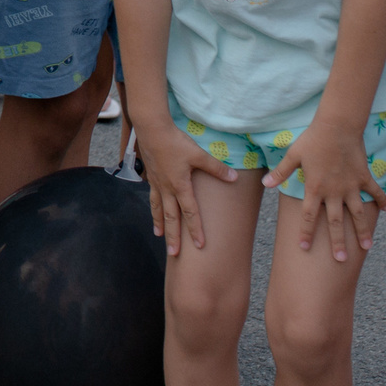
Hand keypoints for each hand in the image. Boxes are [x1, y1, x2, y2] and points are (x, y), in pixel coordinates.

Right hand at [137, 116, 240, 255]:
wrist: (152, 130)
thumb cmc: (176, 142)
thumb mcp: (199, 154)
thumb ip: (216, 168)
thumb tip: (234, 178)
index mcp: (180, 186)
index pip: (190, 213)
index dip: (195, 230)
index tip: (199, 246)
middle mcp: (167, 189)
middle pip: (171, 218)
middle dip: (173, 237)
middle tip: (173, 254)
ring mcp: (157, 184)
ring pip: (158, 210)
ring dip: (160, 224)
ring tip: (159, 237)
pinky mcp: (151, 177)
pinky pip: (152, 198)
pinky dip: (153, 209)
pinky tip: (154, 212)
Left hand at [264, 119, 385, 263]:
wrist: (337, 126)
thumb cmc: (312, 140)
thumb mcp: (293, 155)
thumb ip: (281, 172)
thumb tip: (266, 184)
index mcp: (314, 188)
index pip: (308, 217)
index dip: (306, 233)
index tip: (304, 248)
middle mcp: (334, 192)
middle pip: (335, 223)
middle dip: (337, 243)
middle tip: (341, 260)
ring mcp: (351, 186)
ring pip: (357, 214)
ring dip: (362, 231)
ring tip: (367, 247)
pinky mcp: (364, 178)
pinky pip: (374, 192)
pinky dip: (381, 201)